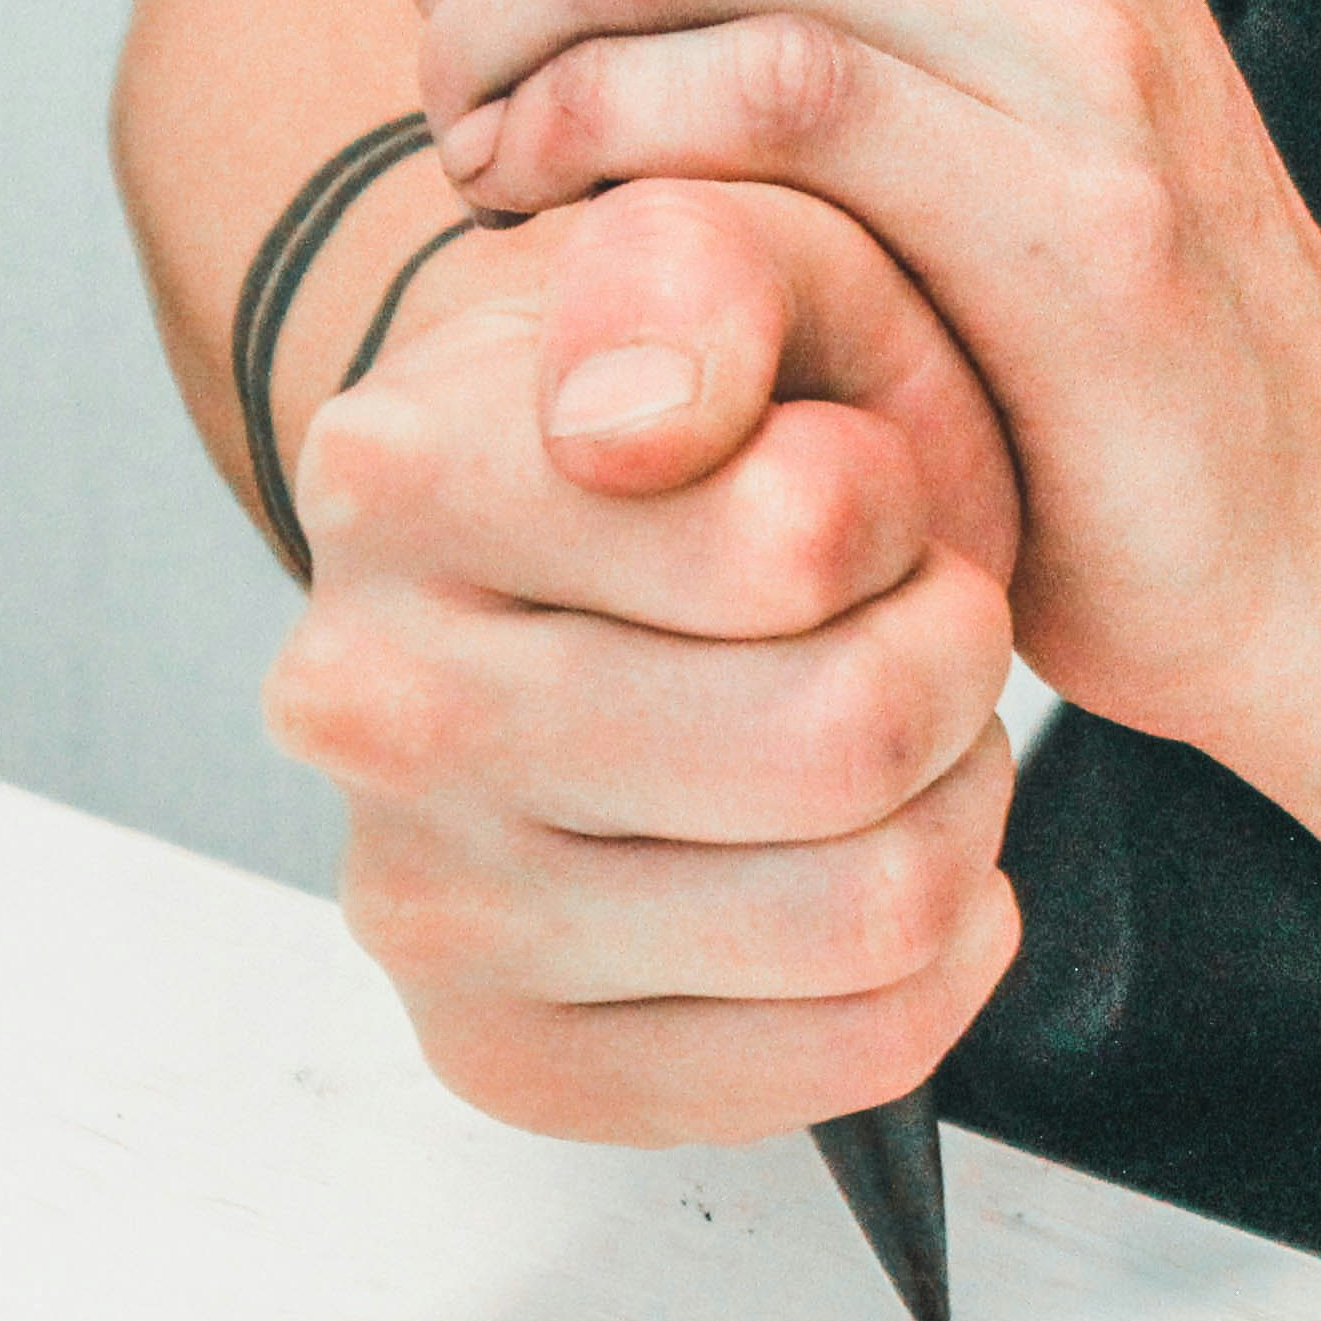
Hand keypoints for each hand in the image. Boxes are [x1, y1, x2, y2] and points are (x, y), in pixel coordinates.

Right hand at [264, 176, 1023, 1143]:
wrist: (590, 573)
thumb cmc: (704, 418)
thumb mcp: (738, 258)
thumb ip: (707, 274)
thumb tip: (627, 422)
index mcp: (401, 476)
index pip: (802, 539)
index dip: (891, 506)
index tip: (840, 484)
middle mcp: (368, 707)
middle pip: (846, 742)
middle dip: (945, 663)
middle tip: (902, 620)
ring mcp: (429, 909)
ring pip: (872, 909)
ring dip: (951, 808)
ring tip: (888, 732)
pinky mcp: (510, 1062)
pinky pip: (852, 1054)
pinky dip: (933, 954)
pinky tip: (868, 855)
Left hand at [406, 0, 1320, 774]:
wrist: (1301, 510)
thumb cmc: (1059, 285)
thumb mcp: (945, 12)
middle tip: (460, 82)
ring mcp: (1071, 19)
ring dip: (500, 48)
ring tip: (492, 159)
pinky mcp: (1064, 208)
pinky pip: (755, 93)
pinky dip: (593, 152)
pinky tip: (560, 224)